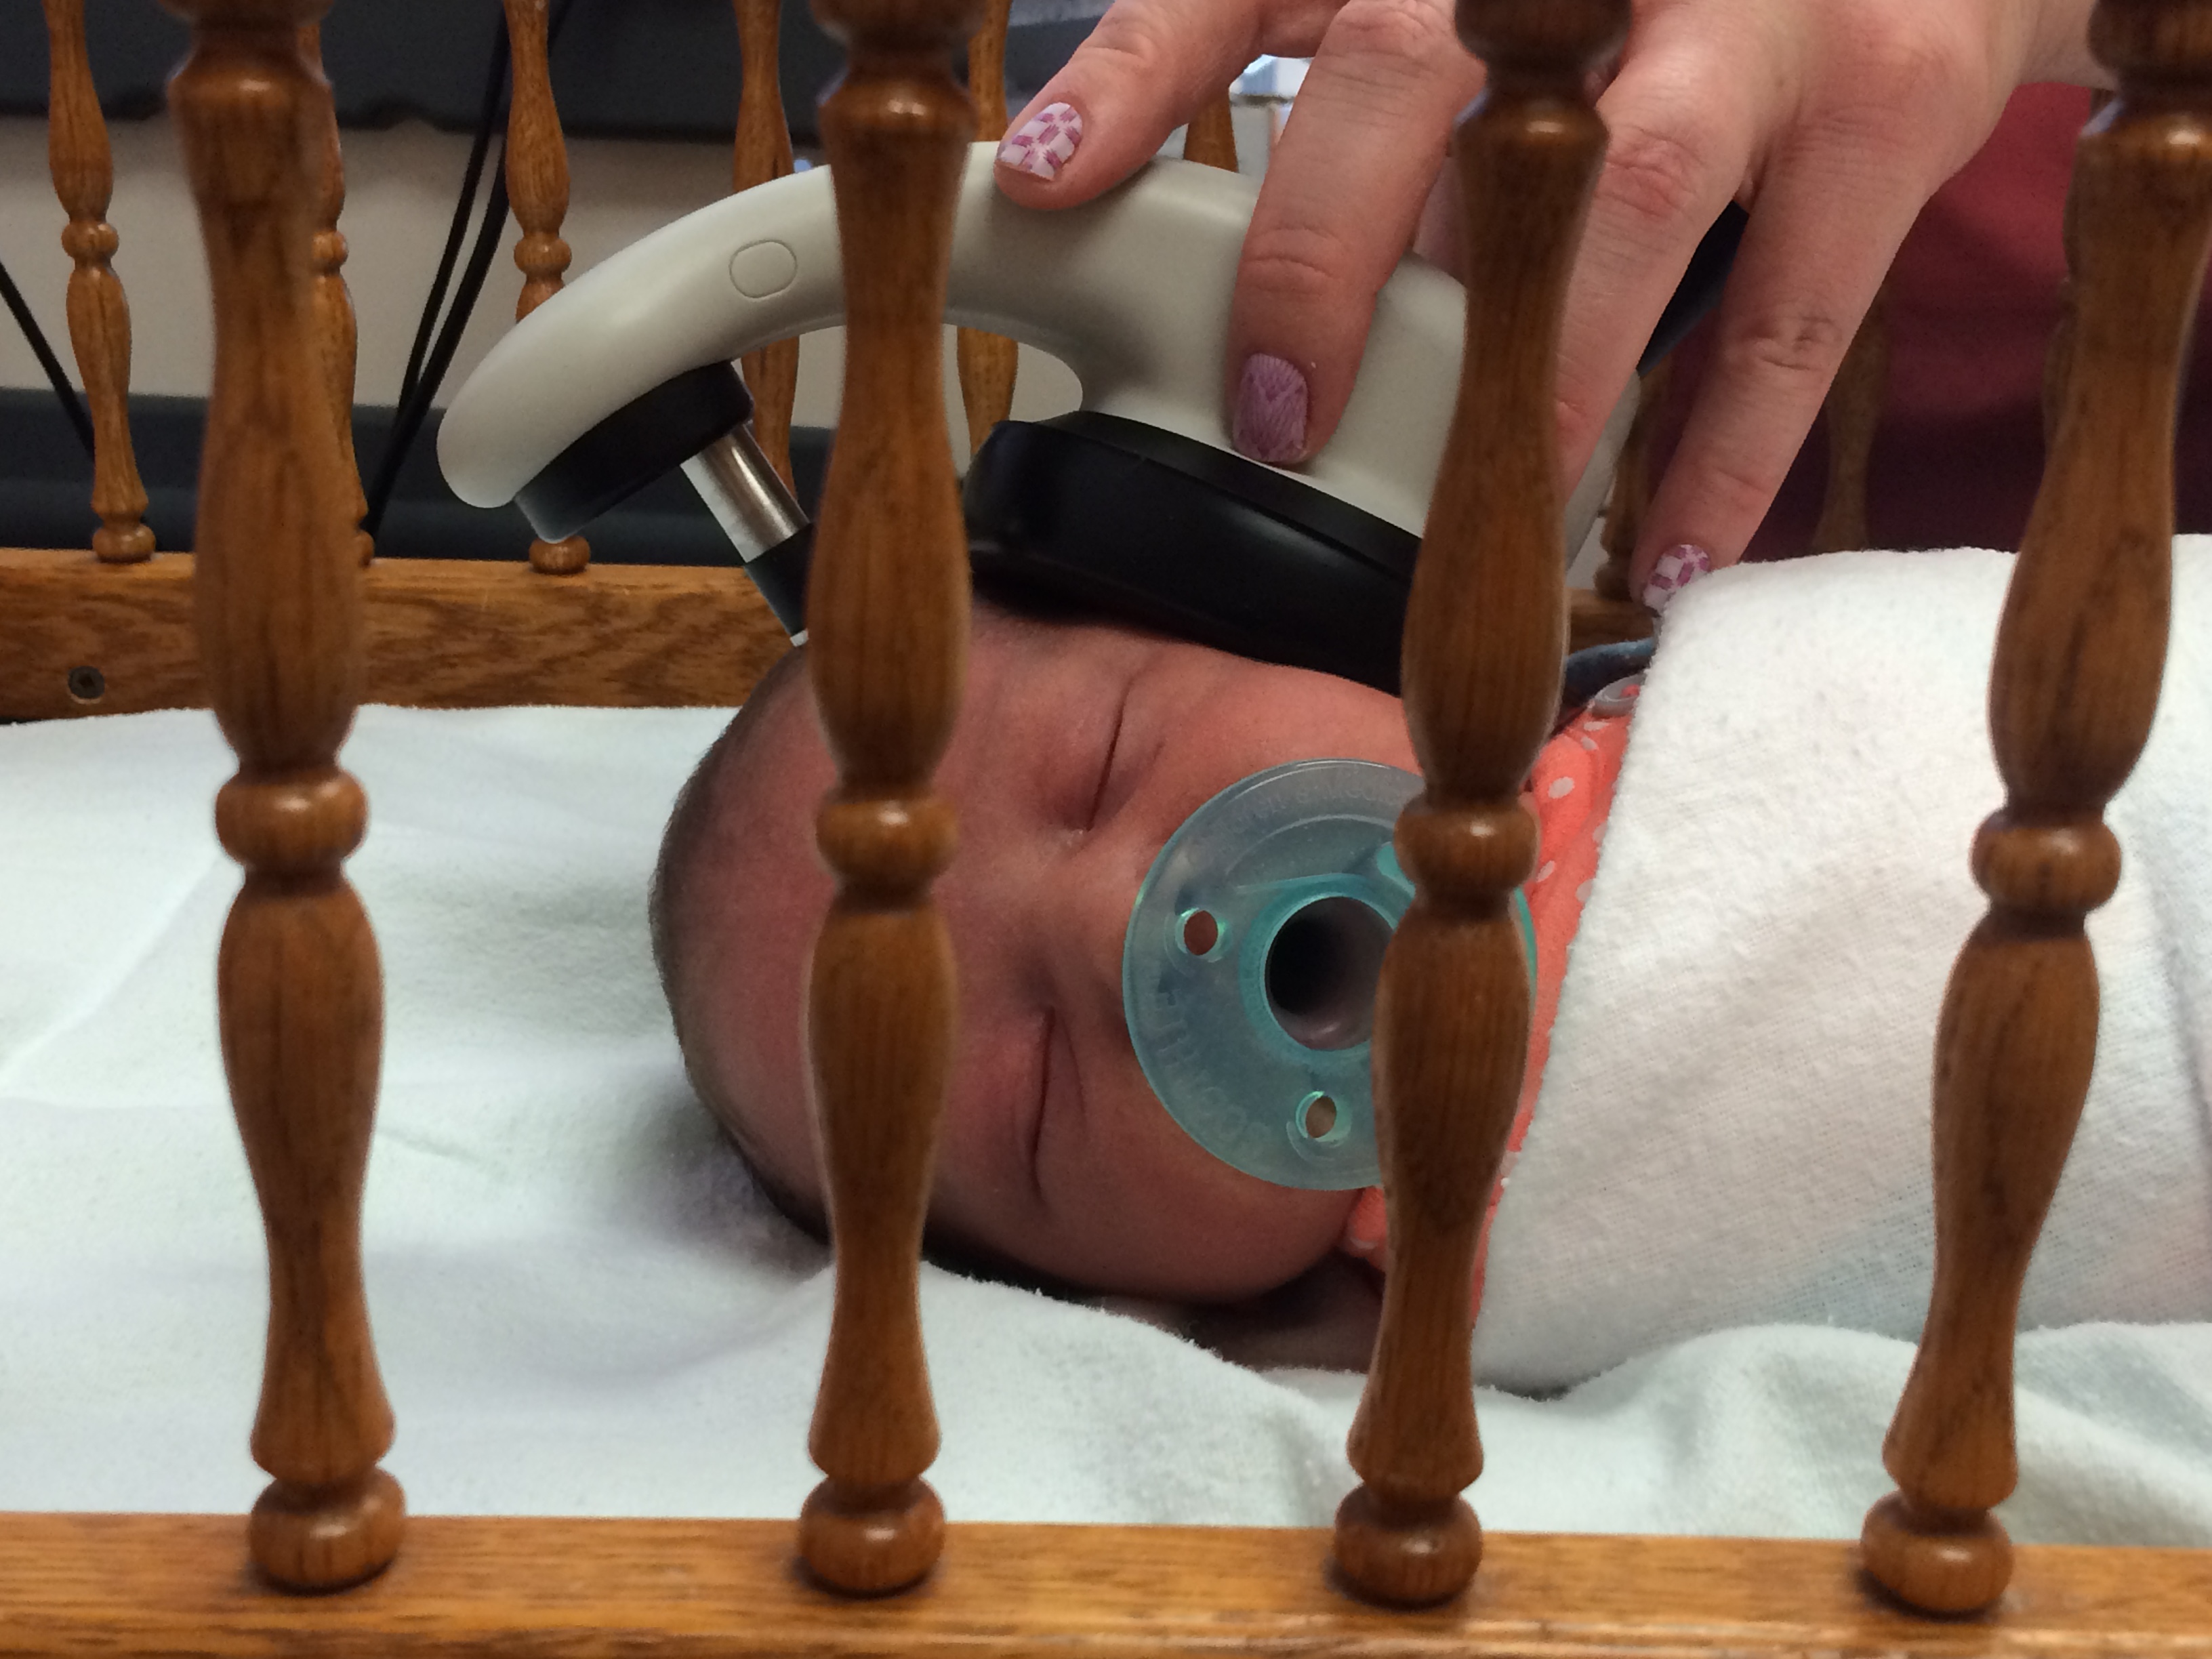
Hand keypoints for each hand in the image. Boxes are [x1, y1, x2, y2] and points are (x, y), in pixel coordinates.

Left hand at [996, 0, 2102, 601]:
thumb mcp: (1494, 3)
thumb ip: (1356, 88)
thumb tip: (1173, 228)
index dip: (1138, 73)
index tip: (1042, 181)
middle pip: (1418, 72)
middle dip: (1324, 250)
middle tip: (1273, 411)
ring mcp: (1758, 16)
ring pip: (1621, 206)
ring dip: (1532, 381)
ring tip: (1476, 519)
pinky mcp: (1891, 106)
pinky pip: (1792, 314)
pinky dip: (1722, 452)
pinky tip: (1656, 557)